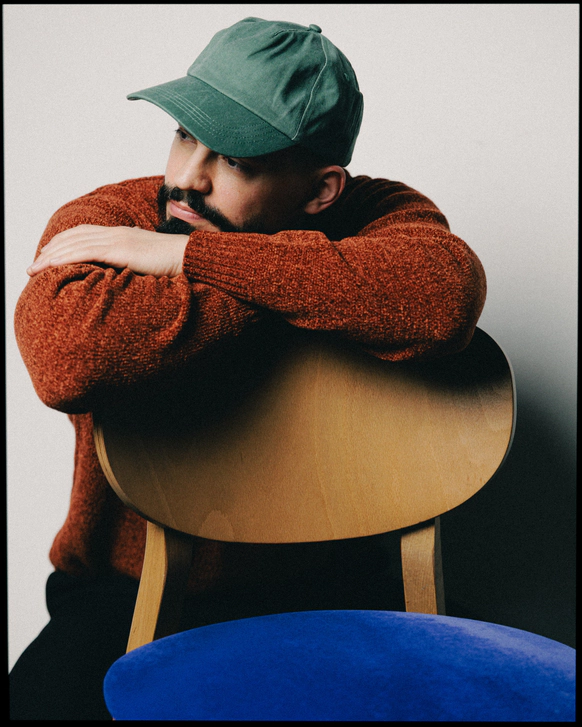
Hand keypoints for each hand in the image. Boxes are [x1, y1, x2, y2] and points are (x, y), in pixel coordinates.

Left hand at [27, 225, 189, 277]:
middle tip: (35, 264)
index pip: (85, 234)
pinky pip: (85, 252)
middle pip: (75, 237)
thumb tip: (130, 266)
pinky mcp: (120, 249)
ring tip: (35, 268)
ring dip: (51, 256)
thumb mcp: (150, 260)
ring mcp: (118, 239)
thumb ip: (136, 259)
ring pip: (75, 244)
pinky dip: (65, 257)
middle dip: (51, 250)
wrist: (190, 257)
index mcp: (123, 234)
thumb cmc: (175, 262)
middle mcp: (117, 233)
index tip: (49, 253)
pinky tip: (52, 264)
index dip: (65, 242)